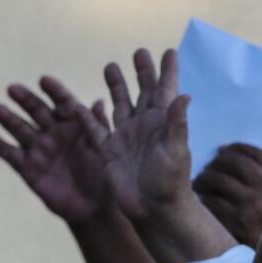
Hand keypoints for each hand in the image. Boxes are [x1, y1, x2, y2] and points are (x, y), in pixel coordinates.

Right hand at [0, 77, 108, 223]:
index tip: (44, 80)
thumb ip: (98, 128)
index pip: (62, 103)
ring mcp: (38, 148)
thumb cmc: (104, 178)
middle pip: (37, 110)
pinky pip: (11, 155)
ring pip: (20, 128)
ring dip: (8, 118)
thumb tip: (99, 101)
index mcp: (74, 125)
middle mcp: (53, 132)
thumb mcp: (103, 152)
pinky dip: (0, 147)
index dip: (54, 91)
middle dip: (25, 99)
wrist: (94, 209)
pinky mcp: (27, 167)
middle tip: (13, 89)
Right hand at [81, 48, 195, 222]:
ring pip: (120, 104)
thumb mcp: (175, 151)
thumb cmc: (171, 183)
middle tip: (139, 52)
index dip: (168, 72)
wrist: (155, 210)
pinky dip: (86, 116)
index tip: (170, 52)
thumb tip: (185, 95)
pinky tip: (76, 102)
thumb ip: (177, 123)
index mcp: (163, 124)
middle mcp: (145, 127)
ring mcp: (126, 137)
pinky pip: (94, 129)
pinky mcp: (109, 150)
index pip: (166, 91)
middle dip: (141, 73)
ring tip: (111, 66)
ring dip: (116, 86)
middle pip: (142, 92)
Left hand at [196, 143, 261, 248]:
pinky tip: (200, 199)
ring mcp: (252, 205)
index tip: (224, 152)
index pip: (253, 153)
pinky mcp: (235, 221)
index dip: (235, 149)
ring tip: (201, 183)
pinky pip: (210, 199)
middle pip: (233, 161)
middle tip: (209, 168)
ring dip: (204, 178)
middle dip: (216, 161)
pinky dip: (203, 197)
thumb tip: (226, 151)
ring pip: (217, 178)